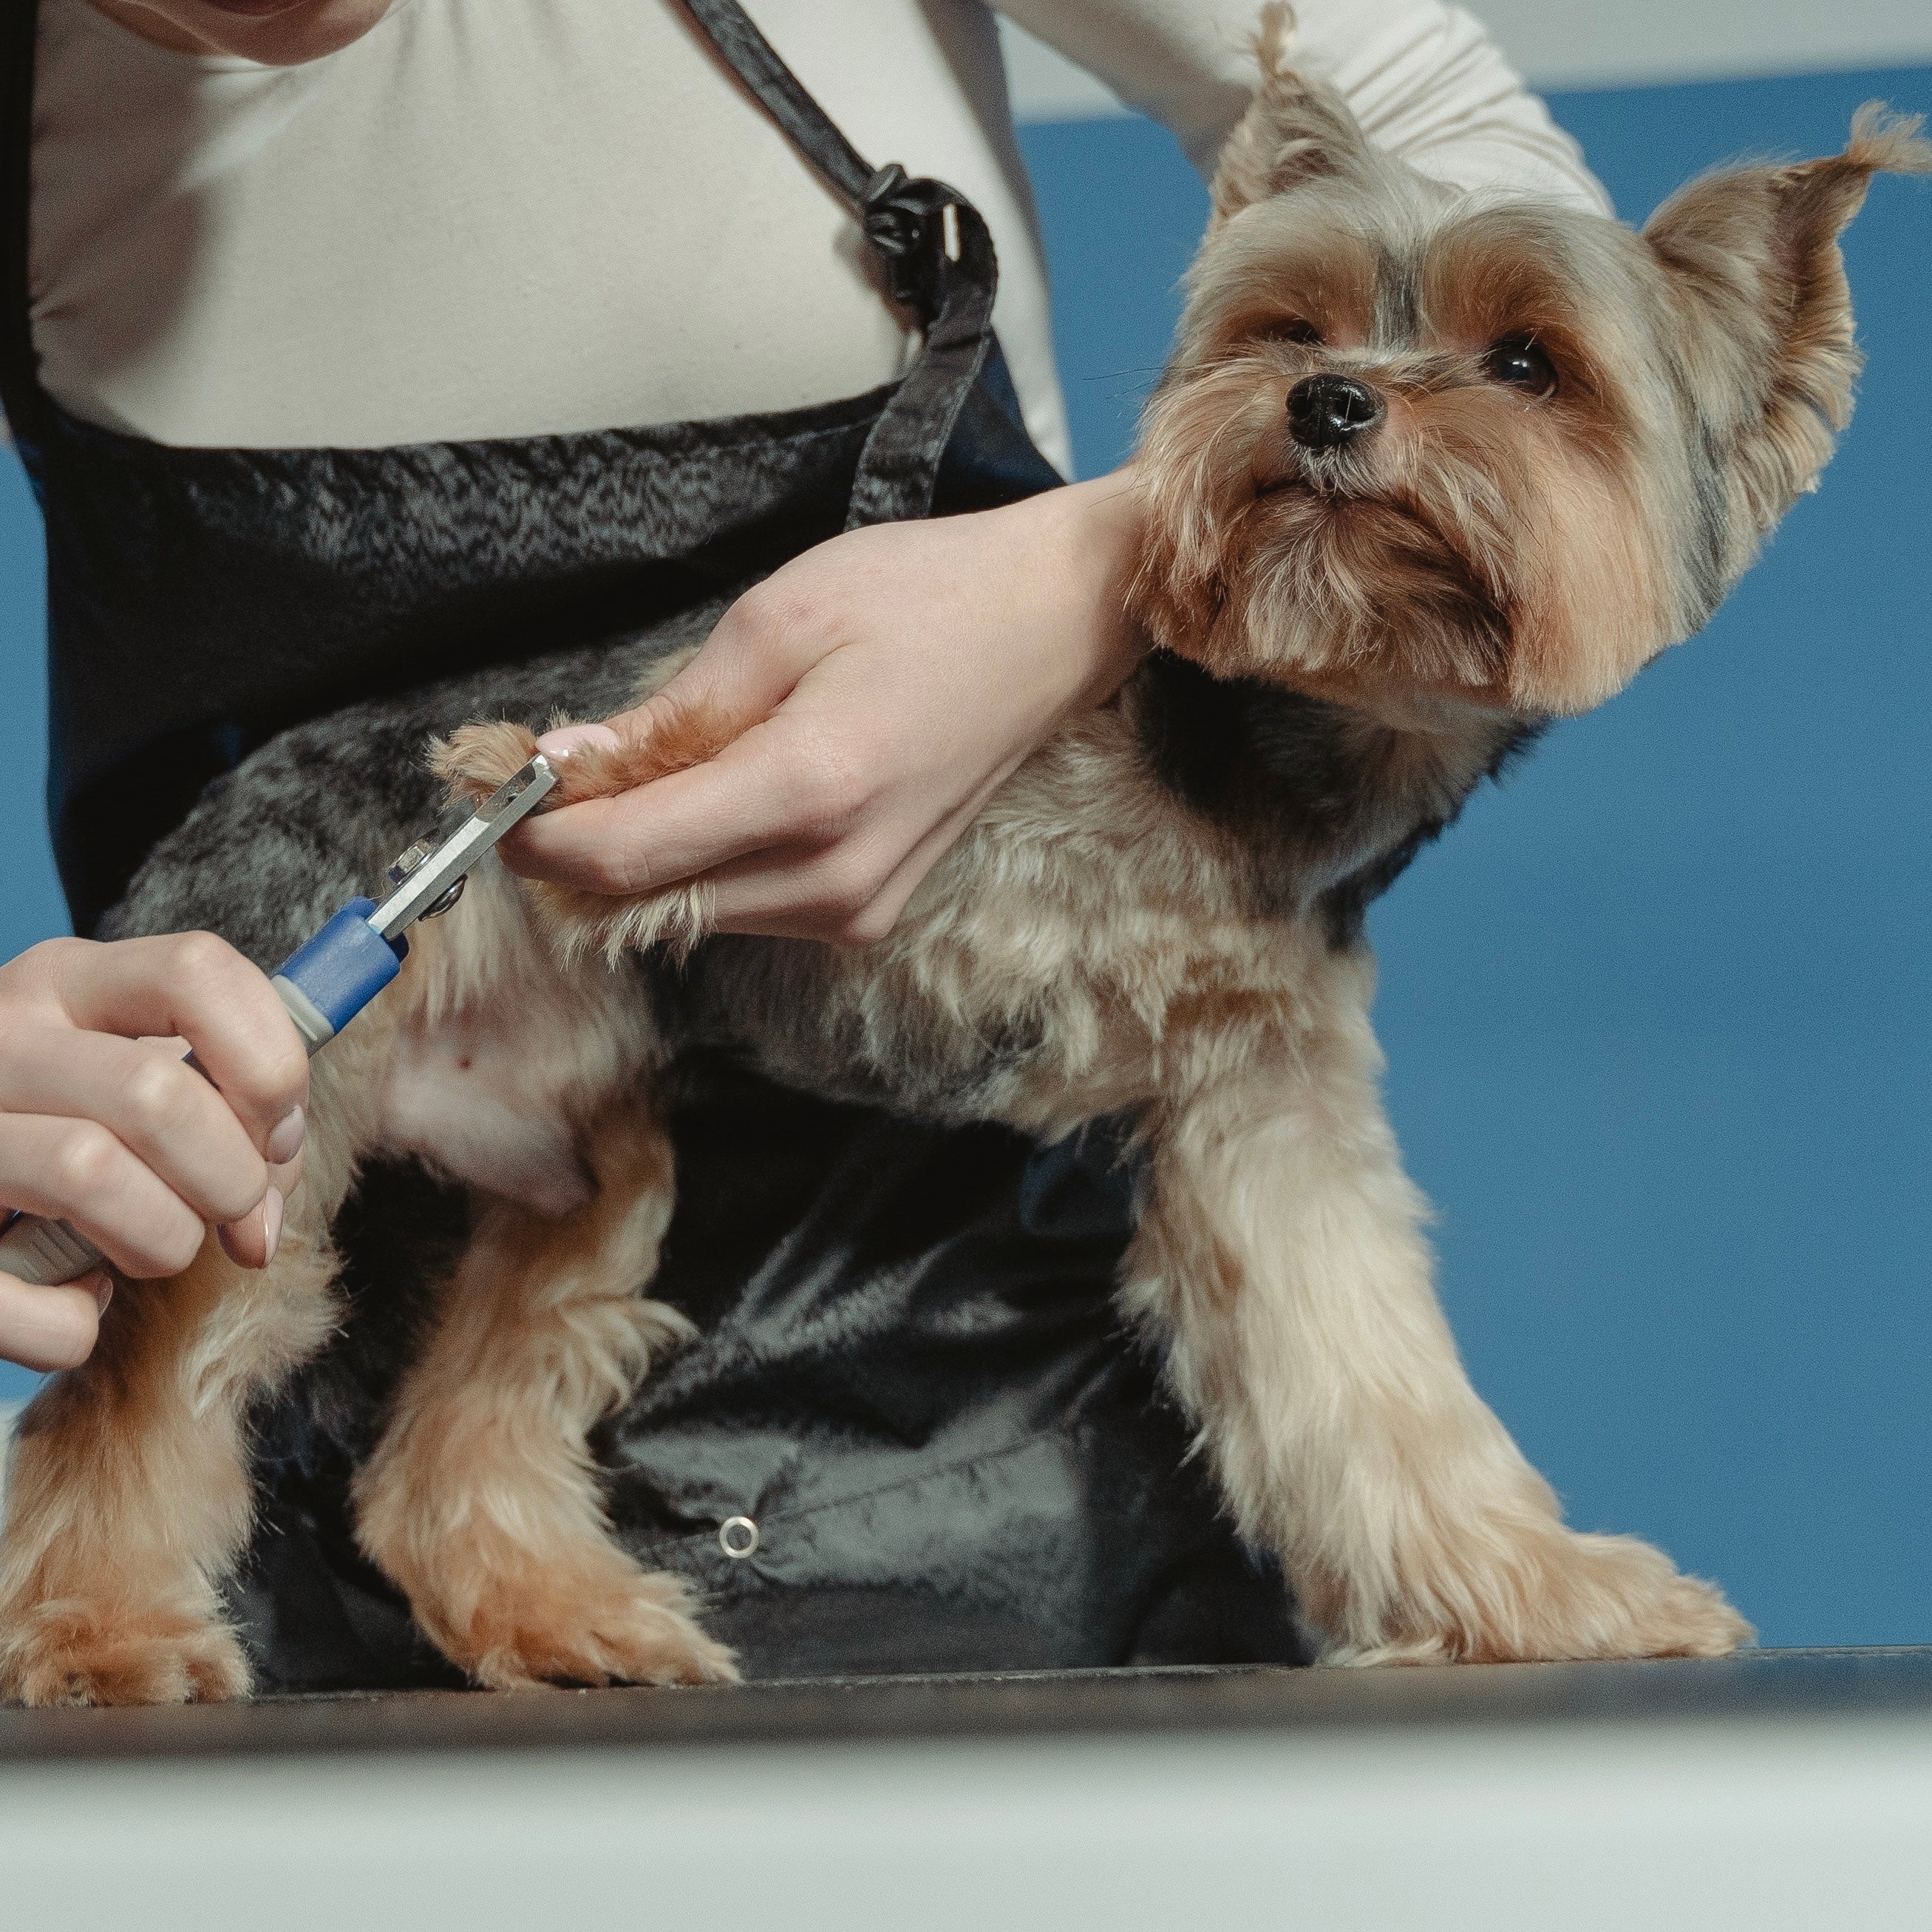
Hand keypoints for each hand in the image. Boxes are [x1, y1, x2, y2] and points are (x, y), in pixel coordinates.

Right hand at [0, 935, 308, 1371]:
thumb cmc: (67, 1134)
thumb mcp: (140, 1086)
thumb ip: (232, 1122)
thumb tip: (259, 1219)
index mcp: (67, 982)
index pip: (197, 973)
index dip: (270, 1065)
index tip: (278, 1137)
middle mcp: (1, 1034)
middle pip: (157, 1091)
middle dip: (231, 1180)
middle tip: (227, 1217)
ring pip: (89, 1172)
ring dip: (160, 1242)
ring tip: (151, 1251)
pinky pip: (17, 1297)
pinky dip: (68, 1326)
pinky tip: (73, 1308)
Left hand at [500, 472, 1150, 943]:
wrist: (1047, 630)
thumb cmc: (927, 601)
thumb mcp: (777, 622)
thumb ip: (669, 713)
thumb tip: (569, 764)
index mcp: (810, 792)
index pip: (626, 858)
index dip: (537, 836)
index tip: (494, 794)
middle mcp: (835, 877)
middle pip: (647, 903)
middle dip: (575, 849)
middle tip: (540, 775)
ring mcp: (857, 907)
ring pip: (690, 912)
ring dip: (637, 859)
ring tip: (632, 772)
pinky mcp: (867, 912)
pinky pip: (743, 908)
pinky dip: (698, 863)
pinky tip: (706, 796)